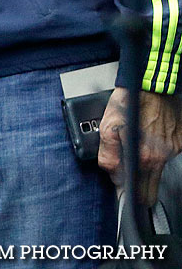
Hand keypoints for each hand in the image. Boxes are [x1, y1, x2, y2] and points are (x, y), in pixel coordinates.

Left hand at [98, 88, 181, 207]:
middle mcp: (161, 156)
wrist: (151, 85)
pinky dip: (155, 150)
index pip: (141, 192)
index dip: (129, 196)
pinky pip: (165, 153)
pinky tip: (146, 139)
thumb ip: (108, 153)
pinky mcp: (179, 141)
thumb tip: (111, 172)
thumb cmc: (129, 102)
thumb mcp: (107, 126)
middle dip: (138, 187)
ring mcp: (172, 149)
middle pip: (151, 186)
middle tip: (127, 183)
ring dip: (146, 165)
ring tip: (134, 150)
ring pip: (158, 168)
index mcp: (144, 157)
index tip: (124, 197)